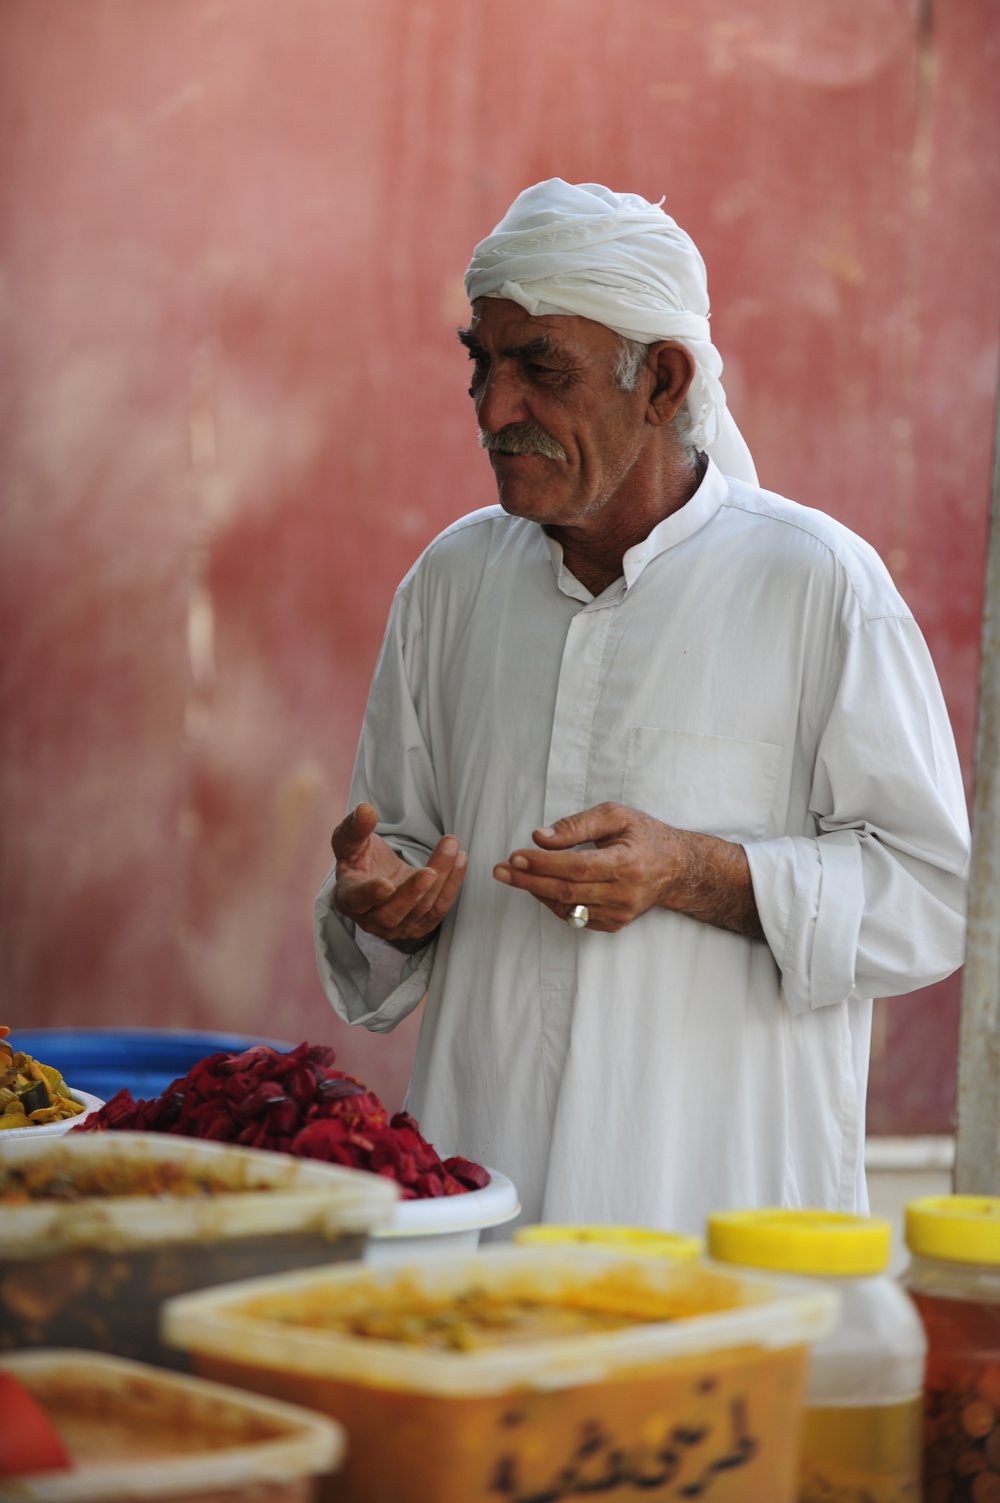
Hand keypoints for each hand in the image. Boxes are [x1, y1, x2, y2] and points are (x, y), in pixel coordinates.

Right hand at [331, 802, 467, 947]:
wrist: (379, 879)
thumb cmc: (361, 860)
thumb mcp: (351, 842)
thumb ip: (355, 828)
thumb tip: (365, 809)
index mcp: (349, 899)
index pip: (358, 900)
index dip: (372, 894)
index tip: (387, 884)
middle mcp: (372, 919)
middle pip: (394, 911)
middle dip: (414, 891)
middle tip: (430, 871)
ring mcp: (397, 927)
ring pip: (422, 908)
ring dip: (441, 879)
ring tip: (452, 849)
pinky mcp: (420, 926)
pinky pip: (440, 909)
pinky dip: (452, 884)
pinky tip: (460, 860)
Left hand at [492, 802, 762, 938]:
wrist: (677, 868)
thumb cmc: (644, 836)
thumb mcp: (615, 815)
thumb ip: (576, 825)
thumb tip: (539, 837)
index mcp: (627, 864)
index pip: (575, 867)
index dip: (541, 863)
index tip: (514, 855)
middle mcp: (624, 893)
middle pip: (565, 891)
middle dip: (527, 880)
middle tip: (500, 870)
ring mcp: (620, 914)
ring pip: (566, 908)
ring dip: (536, 891)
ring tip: (516, 874)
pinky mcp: (614, 924)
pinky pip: (575, 917)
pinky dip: (554, 902)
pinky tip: (541, 886)